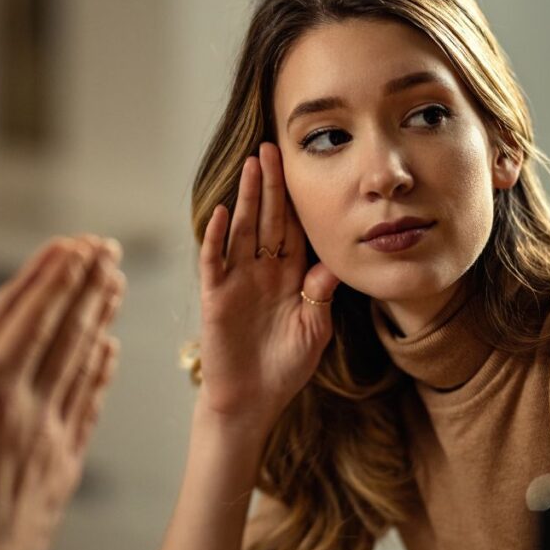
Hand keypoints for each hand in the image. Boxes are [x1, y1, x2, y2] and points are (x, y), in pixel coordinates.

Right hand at [0, 237, 122, 549]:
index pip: (27, 322)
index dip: (51, 280)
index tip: (74, 244)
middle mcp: (30, 408)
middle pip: (65, 334)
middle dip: (86, 286)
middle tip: (108, 248)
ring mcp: (53, 436)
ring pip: (84, 361)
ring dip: (99, 318)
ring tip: (115, 283)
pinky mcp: (64, 462)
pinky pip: (89, 403)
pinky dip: (102, 371)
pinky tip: (111, 351)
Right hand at [198, 142, 338, 435]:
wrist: (252, 401)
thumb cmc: (285, 367)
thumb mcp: (314, 328)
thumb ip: (321, 294)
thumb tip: (335, 262)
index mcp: (288, 276)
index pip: (291, 228)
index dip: (294, 198)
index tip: (299, 166)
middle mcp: (261, 271)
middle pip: (265, 219)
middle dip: (268, 185)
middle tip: (270, 149)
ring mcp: (236, 280)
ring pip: (240, 230)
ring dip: (243, 199)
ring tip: (249, 167)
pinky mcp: (215, 296)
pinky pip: (215, 261)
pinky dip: (216, 238)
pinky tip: (220, 213)